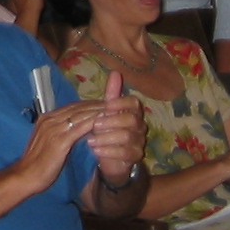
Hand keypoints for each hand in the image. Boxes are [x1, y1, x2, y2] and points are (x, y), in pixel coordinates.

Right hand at [15, 96, 108, 192]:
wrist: (25, 176)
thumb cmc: (37, 164)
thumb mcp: (48, 143)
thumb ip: (60, 134)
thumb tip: (75, 130)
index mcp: (46, 119)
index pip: (71, 107)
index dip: (88, 105)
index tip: (102, 104)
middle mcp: (50, 119)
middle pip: (77, 108)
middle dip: (95, 105)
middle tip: (112, 103)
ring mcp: (54, 129)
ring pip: (80, 115)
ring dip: (97, 111)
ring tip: (113, 110)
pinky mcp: (60, 140)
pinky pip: (80, 128)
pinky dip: (93, 123)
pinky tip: (104, 122)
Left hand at [86, 68, 145, 184]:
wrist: (110, 157)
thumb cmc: (107, 131)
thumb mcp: (107, 112)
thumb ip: (112, 94)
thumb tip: (115, 72)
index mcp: (133, 112)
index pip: (134, 102)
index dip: (120, 102)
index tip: (105, 105)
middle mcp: (140, 126)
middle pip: (131, 119)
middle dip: (111, 121)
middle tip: (94, 124)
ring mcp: (139, 142)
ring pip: (126, 137)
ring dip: (106, 137)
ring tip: (90, 139)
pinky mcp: (134, 157)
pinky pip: (124, 153)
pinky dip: (108, 151)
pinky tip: (94, 149)